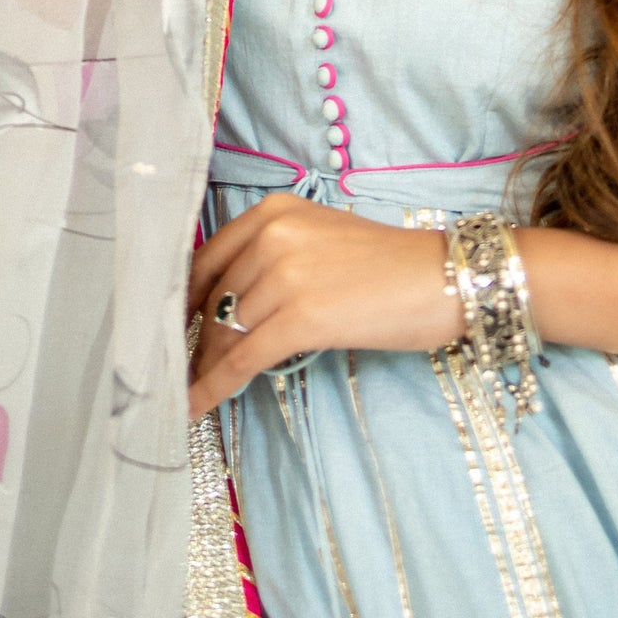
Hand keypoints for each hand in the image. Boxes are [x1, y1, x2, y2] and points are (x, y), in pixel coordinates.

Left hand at [186, 195, 465, 420]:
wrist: (446, 279)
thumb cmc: (391, 266)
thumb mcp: (322, 239)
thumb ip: (273, 258)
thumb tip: (226, 304)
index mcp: (275, 211)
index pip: (207, 259)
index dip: (184, 301)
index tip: (171, 327)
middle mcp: (274, 235)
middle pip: (214, 298)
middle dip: (197, 340)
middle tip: (183, 369)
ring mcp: (286, 274)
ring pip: (226, 330)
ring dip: (207, 366)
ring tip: (194, 390)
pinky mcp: (301, 317)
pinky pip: (242, 358)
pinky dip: (214, 386)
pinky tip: (197, 406)